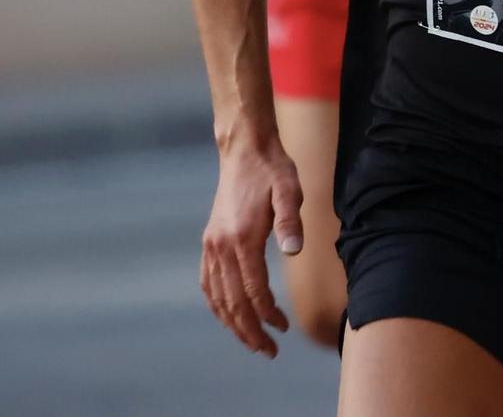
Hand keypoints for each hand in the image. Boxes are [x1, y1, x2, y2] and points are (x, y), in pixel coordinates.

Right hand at [200, 135, 303, 356]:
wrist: (245, 150)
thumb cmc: (272, 170)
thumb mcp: (289, 189)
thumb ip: (290, 220)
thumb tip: (294, 251)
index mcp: (242, 237)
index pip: (253, 290)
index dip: (268, 314)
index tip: (283, 328)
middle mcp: (221, 245)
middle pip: (232, 302)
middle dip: (249, 331)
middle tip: (269, 351)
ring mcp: (211, 244)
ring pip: (217, 297)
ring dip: (233, 324)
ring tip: (252, 342)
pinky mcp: (209, 240)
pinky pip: (208, 282)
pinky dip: (217, 304)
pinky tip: (228, 315)